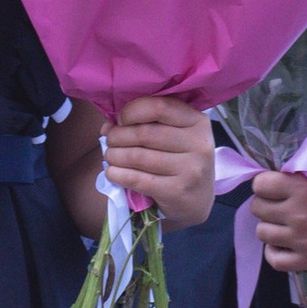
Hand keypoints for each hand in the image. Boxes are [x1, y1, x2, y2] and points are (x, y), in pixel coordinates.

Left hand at [100, 96, 216, 229]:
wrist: (197, 200)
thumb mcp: (176, 136)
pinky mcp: (177, 191)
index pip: (159, 107)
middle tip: (109, 141)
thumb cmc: (180, 161)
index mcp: (198, 122)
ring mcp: (190, 169)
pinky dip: (118, 174)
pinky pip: (137, 179)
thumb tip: (108, 126)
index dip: (132, 111)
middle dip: (118, 136)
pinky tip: (112, 172)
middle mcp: (198, 144)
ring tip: (109, 156)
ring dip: (115, 155)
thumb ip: (148, 124)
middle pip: (145, 133)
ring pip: (138, 156)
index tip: (121, 121)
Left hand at [249, 161, 306, 275]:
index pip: (260, 184)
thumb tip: (268, 167)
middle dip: (268, 204)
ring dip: (272, 227)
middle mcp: (299, 215)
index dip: (266, 184)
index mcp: (301, 188)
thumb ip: (295, 166)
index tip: (276, 186)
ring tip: (288, 223)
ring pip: (262, 233)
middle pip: (258, 208)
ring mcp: (302, 240)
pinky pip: (273, 259)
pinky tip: (288, 242)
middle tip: (284, 204)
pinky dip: (276, 251)